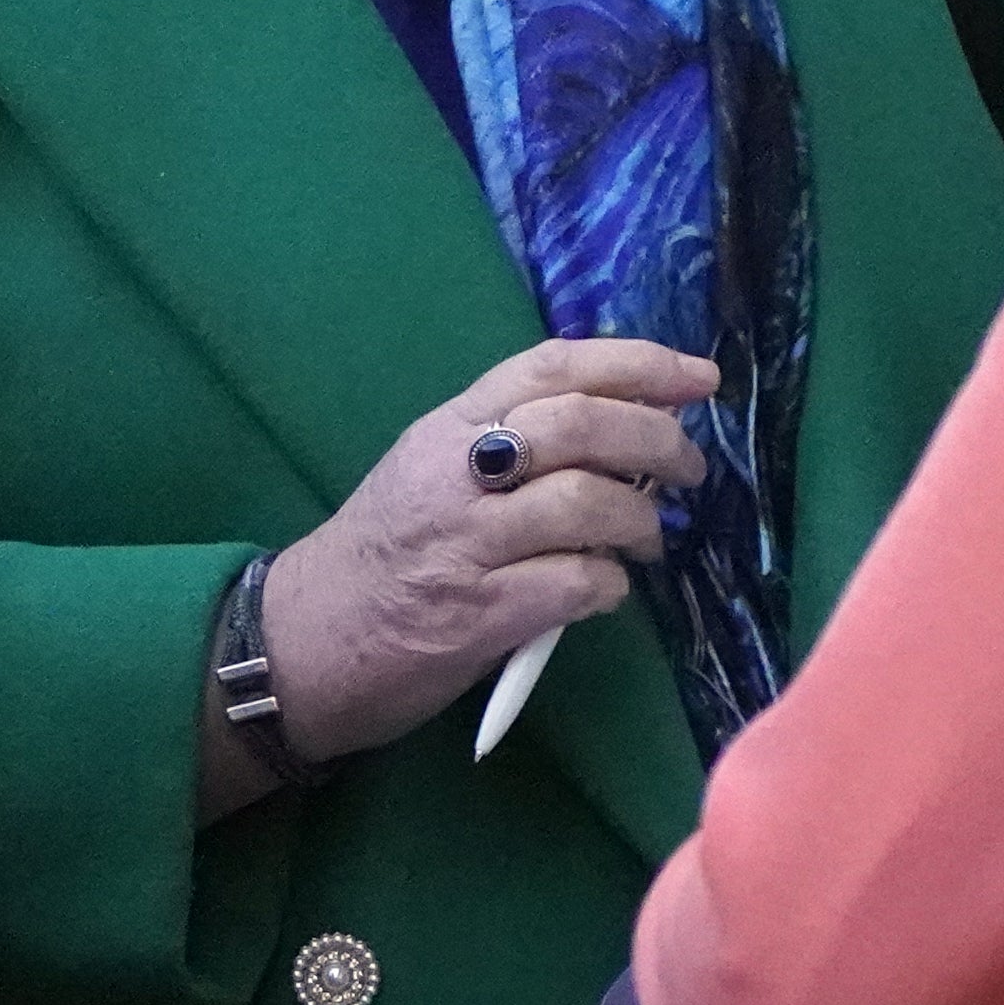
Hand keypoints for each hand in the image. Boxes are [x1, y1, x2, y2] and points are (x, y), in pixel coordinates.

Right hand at [212, 337, 719, 796]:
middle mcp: (456, 473)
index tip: (697, 379)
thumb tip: (630, 425)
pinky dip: (610, 585)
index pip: (552, 366)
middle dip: (656, 442)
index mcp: (450, 426)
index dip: (636, 363)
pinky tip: (606, 591)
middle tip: (688, 471)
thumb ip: (512, 442)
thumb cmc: (388, 551)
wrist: (307, 641)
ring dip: (639, 522)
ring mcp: (465, 544)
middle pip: (579, 426)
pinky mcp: (476, 615)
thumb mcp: (433, 469)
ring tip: (646, 541)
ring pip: (584, 504)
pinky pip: (574, 584)